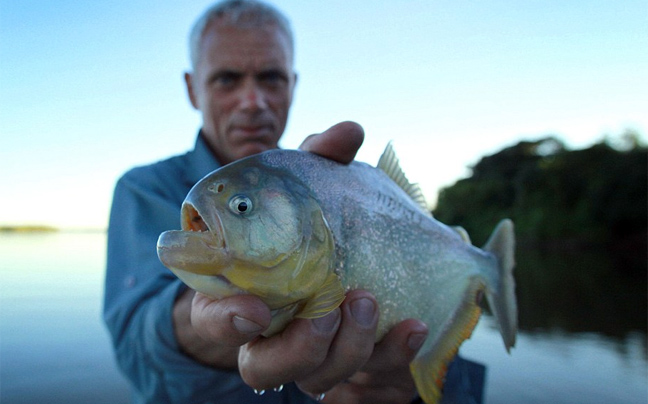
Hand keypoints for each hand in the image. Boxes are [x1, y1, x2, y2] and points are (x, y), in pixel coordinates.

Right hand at [173, 121, 426, 401]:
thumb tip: (350, 132)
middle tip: (337, 306)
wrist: (340, 266)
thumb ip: (318, 160)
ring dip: (356, 354)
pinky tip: (414, 334)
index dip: (225, 321)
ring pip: (320, 383)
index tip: (255, 309)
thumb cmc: (310, 227)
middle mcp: (271, 338)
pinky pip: (366, 393)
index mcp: (242, 296)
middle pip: (267, 368)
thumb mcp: (308, 189)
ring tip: (391, 314)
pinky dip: (391, 370)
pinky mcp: (352, 376)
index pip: (213, 319)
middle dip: (303, 346)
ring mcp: (312, 361)